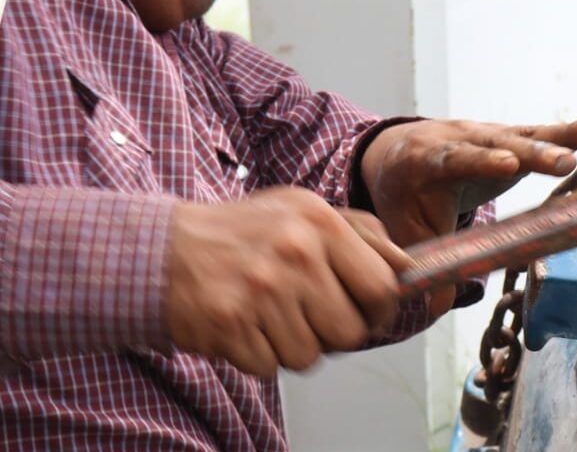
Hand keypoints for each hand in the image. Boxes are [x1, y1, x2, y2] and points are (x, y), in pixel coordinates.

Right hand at [165, 187, 411, 377]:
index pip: (380, 286)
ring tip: (271, 314)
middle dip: (334, 331)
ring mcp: (261, 291)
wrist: (165, 249)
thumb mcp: (305, 210)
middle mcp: (295, 253)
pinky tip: (245, 324)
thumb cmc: (247, 231)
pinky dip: (259, 355)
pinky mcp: (230, 325)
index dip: (381, 309)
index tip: (370, 313)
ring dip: (293, 344)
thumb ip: (362, 234)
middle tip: (311, 314)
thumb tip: (409, 267)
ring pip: (310, 356)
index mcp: (320, 222)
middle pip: (349, 331)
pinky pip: (270, 367)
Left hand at [360, 113, 576, 247]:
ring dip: (560, 138)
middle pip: (497, 146)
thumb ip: (423, 265)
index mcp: (425, 160)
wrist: (398, 155)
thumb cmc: (404, 199)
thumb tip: (435, 308)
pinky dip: (570, 132)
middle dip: (531, 154)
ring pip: (524, 136)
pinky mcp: (507, 136)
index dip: (480, 162)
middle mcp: (458, 138)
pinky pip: (540, 134)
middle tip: (564, 161)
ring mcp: (486, 134)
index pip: (454, 159)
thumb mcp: (405, 229)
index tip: (507, 166)